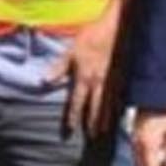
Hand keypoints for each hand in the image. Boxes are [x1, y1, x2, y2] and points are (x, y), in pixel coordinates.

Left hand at [50, 11, 118, 134]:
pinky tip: (118, 113)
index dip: (73, 117)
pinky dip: (118, 107)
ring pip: (108, 105)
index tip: (70, 130)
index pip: (77, 103)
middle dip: (93, 123)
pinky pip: (119, 96)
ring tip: (105, 131)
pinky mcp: (122, 76)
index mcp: (84, 77)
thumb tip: (44, 81)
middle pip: (95, 108)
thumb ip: (59, 68)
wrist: (115, 27)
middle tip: (92, 137)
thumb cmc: (91, 36)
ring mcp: (112, 80)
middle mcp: (98, 83)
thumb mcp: (71, 51)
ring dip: (106, 119)